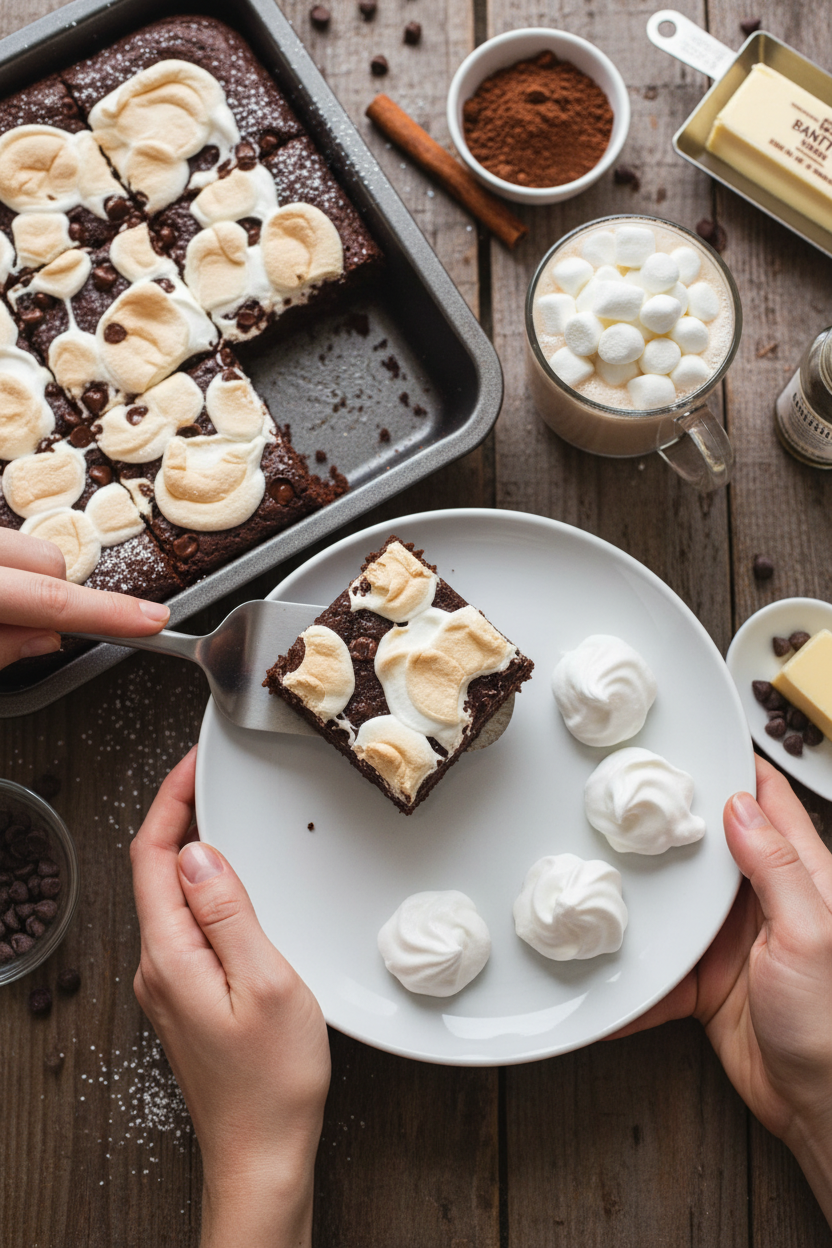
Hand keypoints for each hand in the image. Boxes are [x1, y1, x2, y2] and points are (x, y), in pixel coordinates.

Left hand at [0, 528, 168, 669]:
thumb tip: (46, 640)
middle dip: (54, 595)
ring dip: (27, 580)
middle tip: (30, 630)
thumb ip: (1, 649)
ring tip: (6, 610)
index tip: (152, 620)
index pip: (53, 599)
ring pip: (26, 545)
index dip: (108, 612)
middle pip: (48, 559)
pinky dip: (9, 571)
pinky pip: (6, 544)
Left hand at [130, 748, 330, 1247]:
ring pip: (172, 898)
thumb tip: (200, 854)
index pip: (153, 858)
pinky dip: (207, 888)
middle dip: (179, 816)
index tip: (193, 766)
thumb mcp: (266, 982)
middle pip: (155, 872)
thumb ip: (229, 913)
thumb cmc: (272, 1080)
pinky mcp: (190, 997)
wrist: (263, 1154)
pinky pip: (188, 925)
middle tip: (212, 778)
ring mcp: (171, 985)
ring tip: (227, 817)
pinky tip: (235, 884)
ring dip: (194, 851)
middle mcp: (160, 967)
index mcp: (171, 956)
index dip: (168, 803)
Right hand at [614, 755, 831, 1222]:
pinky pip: (658, 966)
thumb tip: (737, 807)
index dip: (736, 769)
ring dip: (643, 891)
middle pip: (710, 846)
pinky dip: (633, 968)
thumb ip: (775, 869)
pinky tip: (600, 957)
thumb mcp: (812, 933)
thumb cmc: (831, 1020)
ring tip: (596, 862)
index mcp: (799, 878)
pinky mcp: (702, 982)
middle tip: (624, 791)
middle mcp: (761, 902)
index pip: (768, 803)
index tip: (696, 739)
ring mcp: (729, 941)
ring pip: (677, 900)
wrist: (819, 1108)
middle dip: (671, 821)